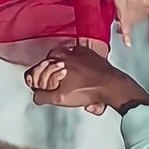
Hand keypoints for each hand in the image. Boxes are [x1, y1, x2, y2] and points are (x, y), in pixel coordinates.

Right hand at [24, 43, 148, 111]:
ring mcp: (82, 51)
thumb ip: (43, 96)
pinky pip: (80, 58)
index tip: (43, 85)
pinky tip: (82, 78)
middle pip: (52, 62)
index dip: (40, 78)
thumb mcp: (60, 98)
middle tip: (59, 86)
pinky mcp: (92, 54)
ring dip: (66, 70)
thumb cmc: (88, 90)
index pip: (40, 66)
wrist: (112, 86)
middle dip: (53, 74)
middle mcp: (68, 51)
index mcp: (57, 58)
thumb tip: (36, 95)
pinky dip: (79, 66)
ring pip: (66, 59)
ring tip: (72, 83)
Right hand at [106, 0, 148, 46]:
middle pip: (140, 20)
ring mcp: (134, 4)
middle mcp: (146, 2)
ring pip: (131, 21)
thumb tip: (137, 6)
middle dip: (133, 24)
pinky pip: (124, 21)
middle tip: (126, 26)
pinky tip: (126, 40)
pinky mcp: (122, 3)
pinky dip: (125, 31)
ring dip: (126, 24)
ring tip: (121, 25)